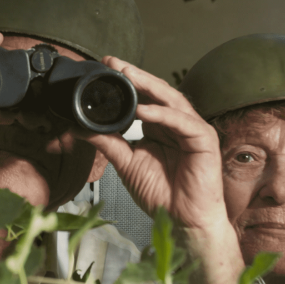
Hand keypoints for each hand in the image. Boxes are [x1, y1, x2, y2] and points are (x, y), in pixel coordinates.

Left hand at [78, 58, 229, 234]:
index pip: (143, 97)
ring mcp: (192, 129)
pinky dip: (163, 114)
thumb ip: (107, 143)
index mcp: (160, 126)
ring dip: (148, 86)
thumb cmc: (161, 194)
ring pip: (170, 100)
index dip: (126, 83)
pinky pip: (182, 122)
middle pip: (157, 92)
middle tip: (113, 63)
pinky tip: (144, 110)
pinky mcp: (204, 139)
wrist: (182, 220)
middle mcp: (176, 123)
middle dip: (135, 76)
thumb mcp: (126, 163)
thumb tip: (80, 128)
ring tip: (127, 75)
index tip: (104, 68)